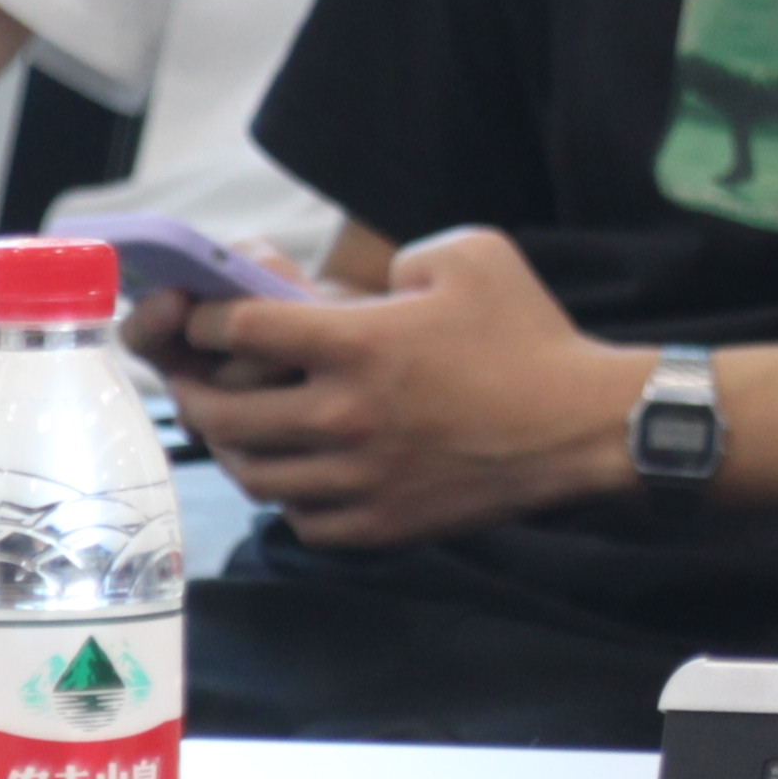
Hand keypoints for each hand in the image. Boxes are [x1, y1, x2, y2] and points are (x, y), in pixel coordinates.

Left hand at [145, 226, 641, 546]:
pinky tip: (295, 474)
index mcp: (359, 344)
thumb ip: (404, 256)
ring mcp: (358, 478)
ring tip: (234, 428)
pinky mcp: (380, 524)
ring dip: (232, 447)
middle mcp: (343, 416)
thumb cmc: (531, 336)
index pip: (238, 330)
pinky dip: (285, 496)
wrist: (583, 425)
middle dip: (195, 389)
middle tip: (194, 379)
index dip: (207, 318)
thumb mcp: (473, 254)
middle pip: (224, 411)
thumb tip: (370, 288)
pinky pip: (301, 519)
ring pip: (254, 473)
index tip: (207, 317)